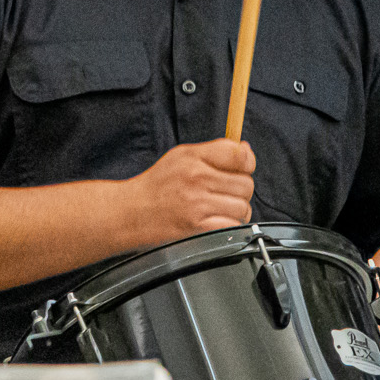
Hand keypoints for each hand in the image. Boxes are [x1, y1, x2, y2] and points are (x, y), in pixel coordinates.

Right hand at [125, 138, 256, 243]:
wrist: (131, 212)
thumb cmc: (157, 186)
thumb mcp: (182, 156)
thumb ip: (215, 151)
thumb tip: (246, 151)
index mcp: (193, 158)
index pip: (239, 155)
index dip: (247, 162)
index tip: (243, 167)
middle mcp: (197, 179)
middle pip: (246, 184)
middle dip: (240, 189)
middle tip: (226, 192)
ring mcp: (198, 204)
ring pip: (243, 206)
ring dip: (237, 210)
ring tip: (221, 208)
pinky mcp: (198, 227)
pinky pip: (233, 225)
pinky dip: (230, 225)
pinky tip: (218, 221)